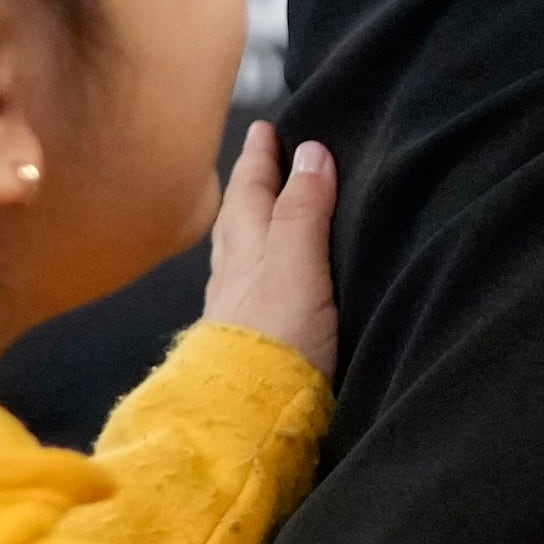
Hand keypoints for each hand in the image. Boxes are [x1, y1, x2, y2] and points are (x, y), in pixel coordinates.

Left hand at [201, 126, 337, 376]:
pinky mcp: (244, 342)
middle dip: (249, 187)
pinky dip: (255, 267)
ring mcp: (235, 310)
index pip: (251, 189)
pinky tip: (262, 280)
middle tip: (260, 159)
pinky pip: (247, 286)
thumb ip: (303, 209)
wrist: (248, 416)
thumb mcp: (297, 262)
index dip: (259, 158)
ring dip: (250, 226)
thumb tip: (309, 150)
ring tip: (261, 213)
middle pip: (238, 218)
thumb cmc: (276, 332)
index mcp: (246, 245)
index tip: (264, 128)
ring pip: (239, 252)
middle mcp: (234, 273)